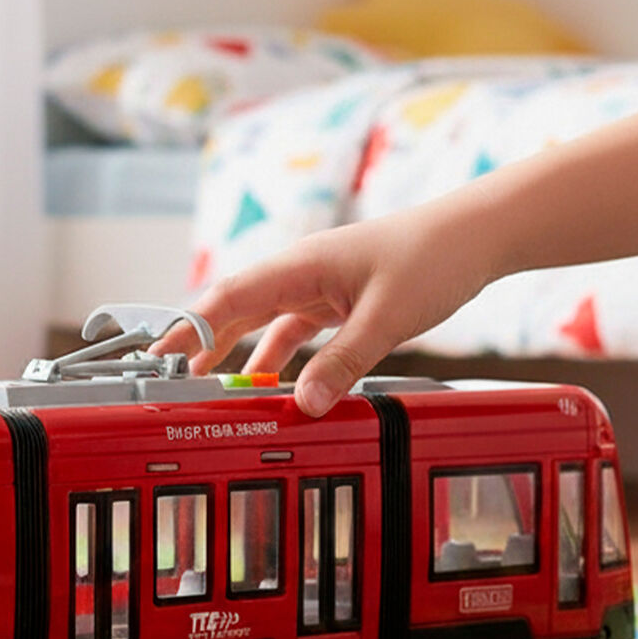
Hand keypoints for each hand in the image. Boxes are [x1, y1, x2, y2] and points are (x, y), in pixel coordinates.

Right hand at [153, 202, 499, 414]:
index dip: (191, 327)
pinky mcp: (337, 300)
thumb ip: (343, 363)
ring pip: (262, 321)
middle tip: (166, 373)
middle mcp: (300, 273)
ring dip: (236, 352)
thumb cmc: (434, 255)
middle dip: (200, 341)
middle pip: (234, 309)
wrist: (477, 235)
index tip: (161, 353)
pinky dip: (278, 357)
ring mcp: (317, 286)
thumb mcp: (385, 317)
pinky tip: (273, 382)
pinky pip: (293, 331)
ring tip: (207, 382)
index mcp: (300, 265)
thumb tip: (305, 403)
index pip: (228, 298)